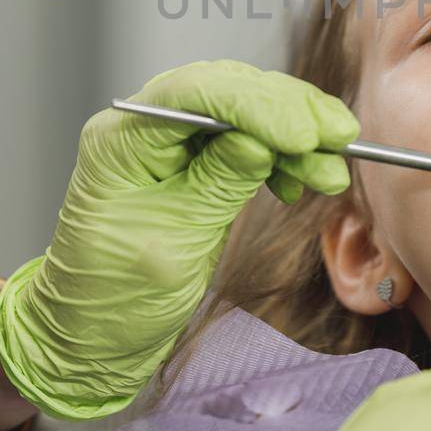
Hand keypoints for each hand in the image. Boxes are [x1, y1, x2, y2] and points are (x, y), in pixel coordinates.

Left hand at [0, 60, 357, 418]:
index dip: (256, 106)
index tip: (303, 134)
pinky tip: (304, 181)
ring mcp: (172, 146)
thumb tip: (259, 142)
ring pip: (245, 115)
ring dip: (296, 138)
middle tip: (338, 136)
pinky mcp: (196, 166)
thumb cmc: (112, 299)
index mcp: (121, 141)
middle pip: (226, 92)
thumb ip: (217, 185)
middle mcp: (145, 131)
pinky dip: (284, 158)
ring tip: (332, 170)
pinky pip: (249, 144)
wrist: (93, 338)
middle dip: (288, 112)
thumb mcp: (171, 244)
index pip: (193, 95)